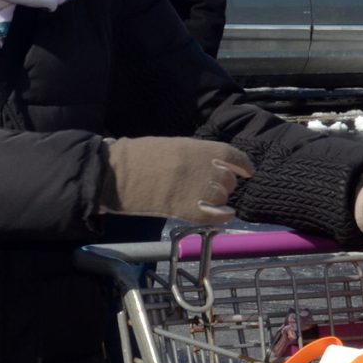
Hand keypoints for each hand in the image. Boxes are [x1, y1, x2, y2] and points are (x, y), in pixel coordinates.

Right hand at [101, 138, 254, 225]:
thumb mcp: (170, 145)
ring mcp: (193, 189)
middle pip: (227, 179)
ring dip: (220, 199)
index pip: (230, 155)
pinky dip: (222, 217)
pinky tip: (224, 216)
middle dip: (225, 184)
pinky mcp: (183, 209)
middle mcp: (200, 168)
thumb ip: (192, 155)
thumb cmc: (137, 156)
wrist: (114, 173)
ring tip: (211, 201)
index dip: (243, 163)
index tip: (247, 170)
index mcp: (195, 148)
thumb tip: (208, 163)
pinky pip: (212, 216)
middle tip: (216, 187)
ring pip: (221, 197)